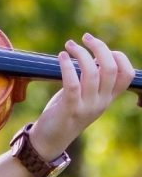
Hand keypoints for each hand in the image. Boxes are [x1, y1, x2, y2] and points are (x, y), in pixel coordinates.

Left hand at [29, 33, 134, 159]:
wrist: (50, 139)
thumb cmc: (66, 111)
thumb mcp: (84, 95)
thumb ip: (91, 79)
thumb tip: (92, 54)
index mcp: (107, 98)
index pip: (127, 75)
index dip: (119, 56)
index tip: (99, 46)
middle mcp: (101, 102)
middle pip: (111, 69)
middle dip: (99, 47)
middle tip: (85, 37)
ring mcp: (87, 106)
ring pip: (92, 73)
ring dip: (80, 53)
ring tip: (69, 45)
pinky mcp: (70, 108)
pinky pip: (72, 83)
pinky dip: (67, 66)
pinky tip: (61, 56)